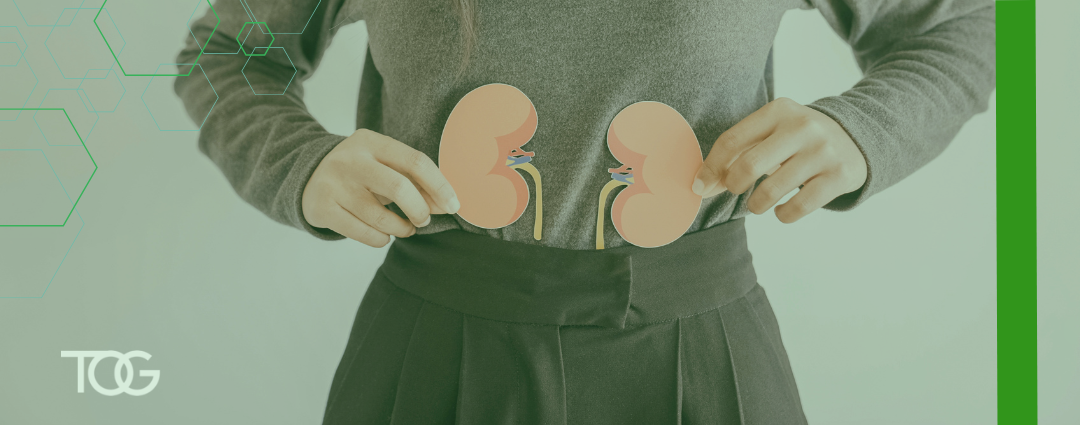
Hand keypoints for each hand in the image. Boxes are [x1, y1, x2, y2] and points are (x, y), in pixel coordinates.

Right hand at [302, 128, 460, 246]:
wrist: (308, 177)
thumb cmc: (360, 174)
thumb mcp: (383, 165)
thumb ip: (413, 180)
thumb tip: (446, 205)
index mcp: (371, 142)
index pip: (415, 161)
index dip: (439, 186)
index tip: (453, 206)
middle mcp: (350, 160)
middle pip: (399, 188)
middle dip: (420, 210)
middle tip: (424, 220)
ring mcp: (334, 184)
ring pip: (381, 218)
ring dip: (402, 229)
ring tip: (405, 228)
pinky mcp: (322, 209)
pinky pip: (364, 234)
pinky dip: (382, 239)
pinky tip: (384, 234)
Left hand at [692, 97, 867, 223]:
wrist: (857, 137)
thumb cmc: (799, 139)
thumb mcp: (774, 130)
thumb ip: (740, 151)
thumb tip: (703, 184)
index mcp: (779, 110)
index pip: (731, 140)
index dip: (711, 167)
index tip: (700, 186)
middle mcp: (802, 127)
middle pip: (749, 166)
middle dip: (733, 186)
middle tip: (736, 190)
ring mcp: (823, 151)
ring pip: (771, 191)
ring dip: (756, 205)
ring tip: (758, 203)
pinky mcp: (839, 176)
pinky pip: (798, 207)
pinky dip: (783, 215)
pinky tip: (783, 210)